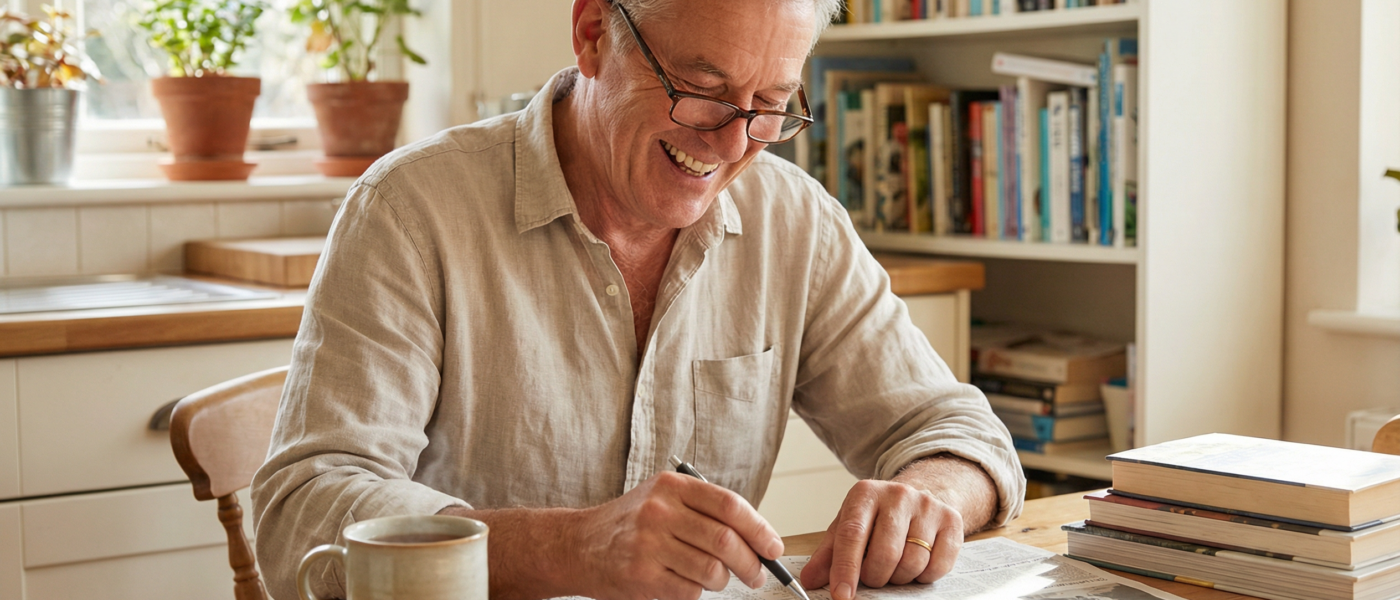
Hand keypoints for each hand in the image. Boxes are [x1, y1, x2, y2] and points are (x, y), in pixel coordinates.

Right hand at [572, 471, 784, 599]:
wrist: (577, 545)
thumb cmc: (629, 524)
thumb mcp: (662, 499)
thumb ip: (703, 511)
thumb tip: (758, 538)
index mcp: (672, 486)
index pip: (729, 505)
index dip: (759, 529)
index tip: (773, 547)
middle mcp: (660, 511)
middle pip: (726, 541)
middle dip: (752, 563)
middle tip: (758, 574)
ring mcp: (648, 544)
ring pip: (712, 570)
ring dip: (724, 581)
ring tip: (719, 580)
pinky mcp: (641, 576)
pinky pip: (690, 591)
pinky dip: (698, 593)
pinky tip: (687, 584)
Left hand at [799, 480, 964, 599]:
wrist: (922, 492)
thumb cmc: (878, 516)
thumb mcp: (849, 525)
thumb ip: (828, 554)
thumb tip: (810, 580)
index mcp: (865, 494)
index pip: (852, 535)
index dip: (846, 569)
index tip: (842, 595)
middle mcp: (898, 495)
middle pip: (886, 553)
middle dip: (876, 577)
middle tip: (873, 577)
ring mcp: (928, 506)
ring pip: (913, 562)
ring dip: (900, 578)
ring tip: (894, 568)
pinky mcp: (952, 520)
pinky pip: (938, 566)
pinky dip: (925, 576)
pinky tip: (917, 565)